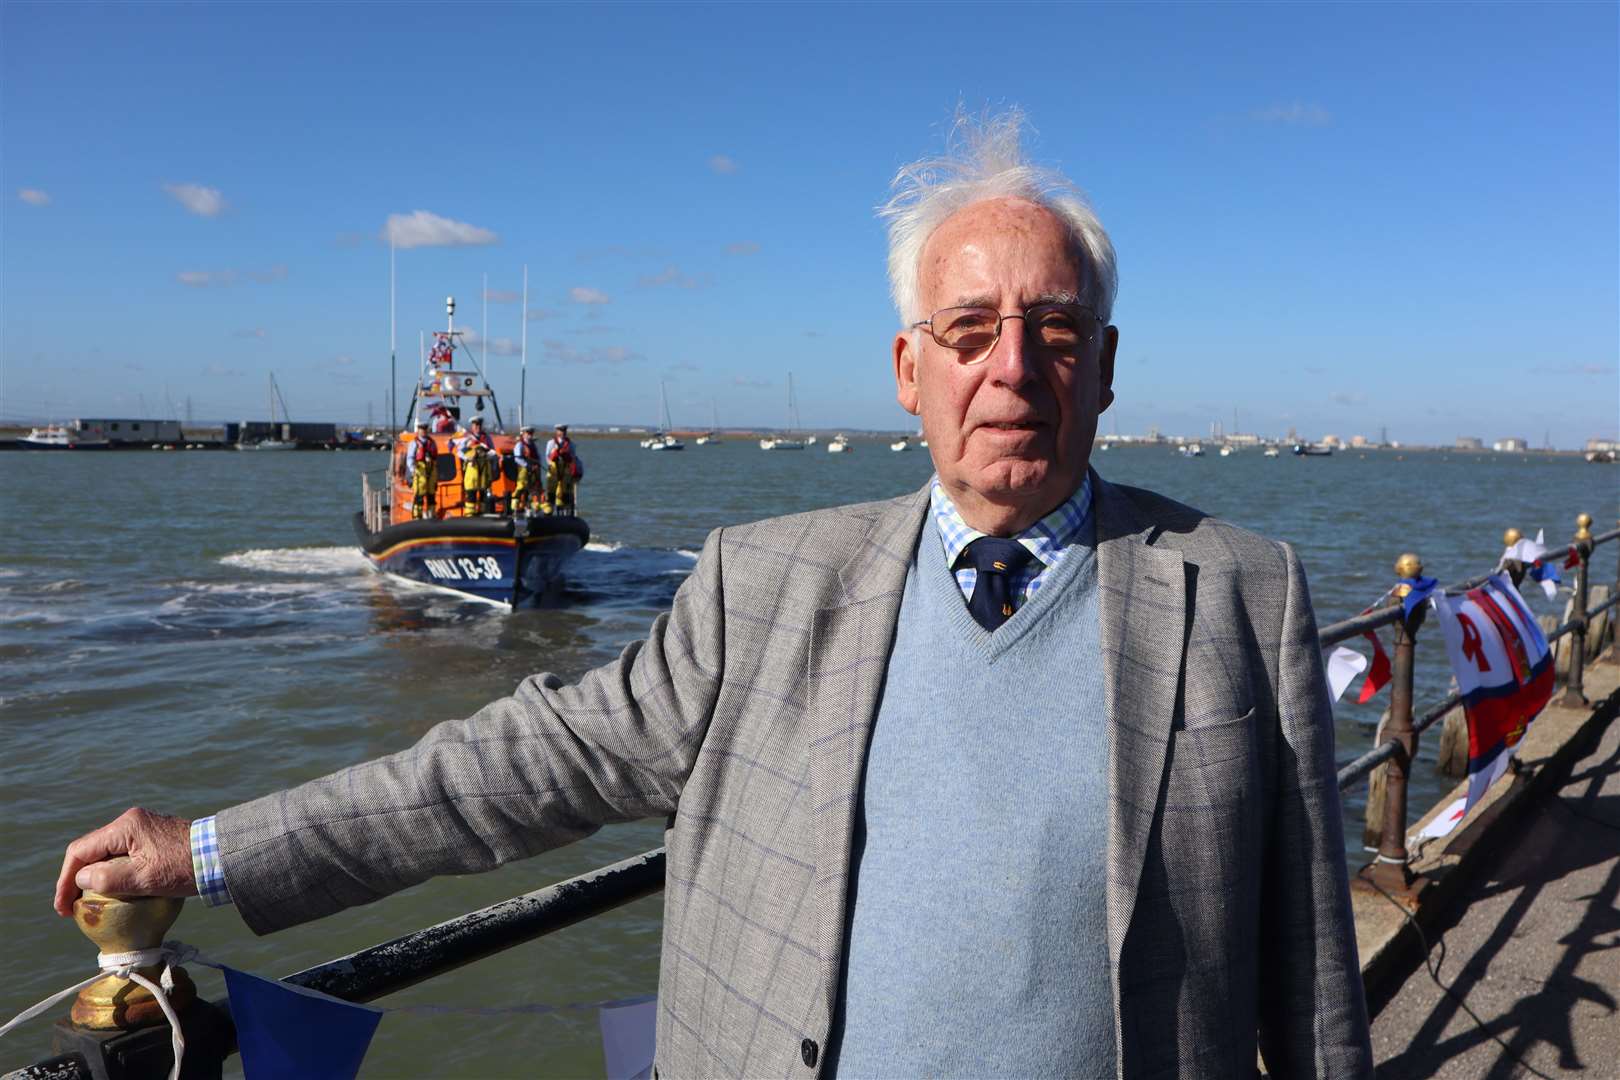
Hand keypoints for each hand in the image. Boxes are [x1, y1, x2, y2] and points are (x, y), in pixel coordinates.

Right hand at [54, 808, 196, 915]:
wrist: (222, 856)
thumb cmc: (186, 868)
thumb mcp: (144, 878)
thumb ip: (109, 878)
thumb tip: (82, 877)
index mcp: (126, 827)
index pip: (80, 851)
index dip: (66, 880)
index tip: (64, 907)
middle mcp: (131, 822)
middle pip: (92, 850)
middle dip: (78, 878)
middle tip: (73, 907)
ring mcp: (143, 828)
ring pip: (107, 852)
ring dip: (96, 875)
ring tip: (91, 901)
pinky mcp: (154, 837)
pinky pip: (123, 853)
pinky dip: (113, 871)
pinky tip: (114, 889)